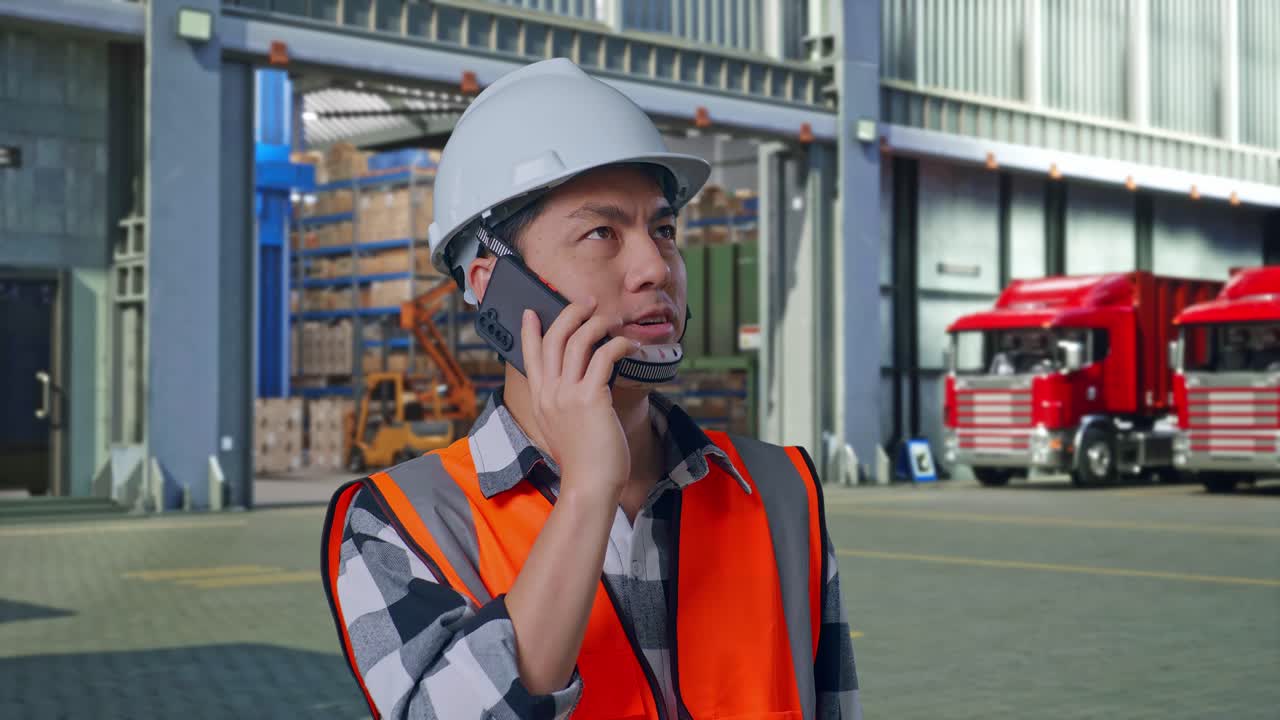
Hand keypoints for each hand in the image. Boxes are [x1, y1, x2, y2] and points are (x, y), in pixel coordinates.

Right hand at [521, 298, 637, 500]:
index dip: (529, 331)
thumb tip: (575, 388)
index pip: (529, 356)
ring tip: (611, 320)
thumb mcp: (560, 430)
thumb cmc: (582, 462)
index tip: (532, 312)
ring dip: (597, 324)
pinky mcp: (591, 398)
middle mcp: (549, 393)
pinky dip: (619, 344)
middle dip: (569, 314)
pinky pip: (604, 356)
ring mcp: (567, 394)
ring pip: (578, 341)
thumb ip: (561, 406)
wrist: (589, 485)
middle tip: (586, 303)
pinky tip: (630, 346)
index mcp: (539, 400)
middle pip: (553, 338)